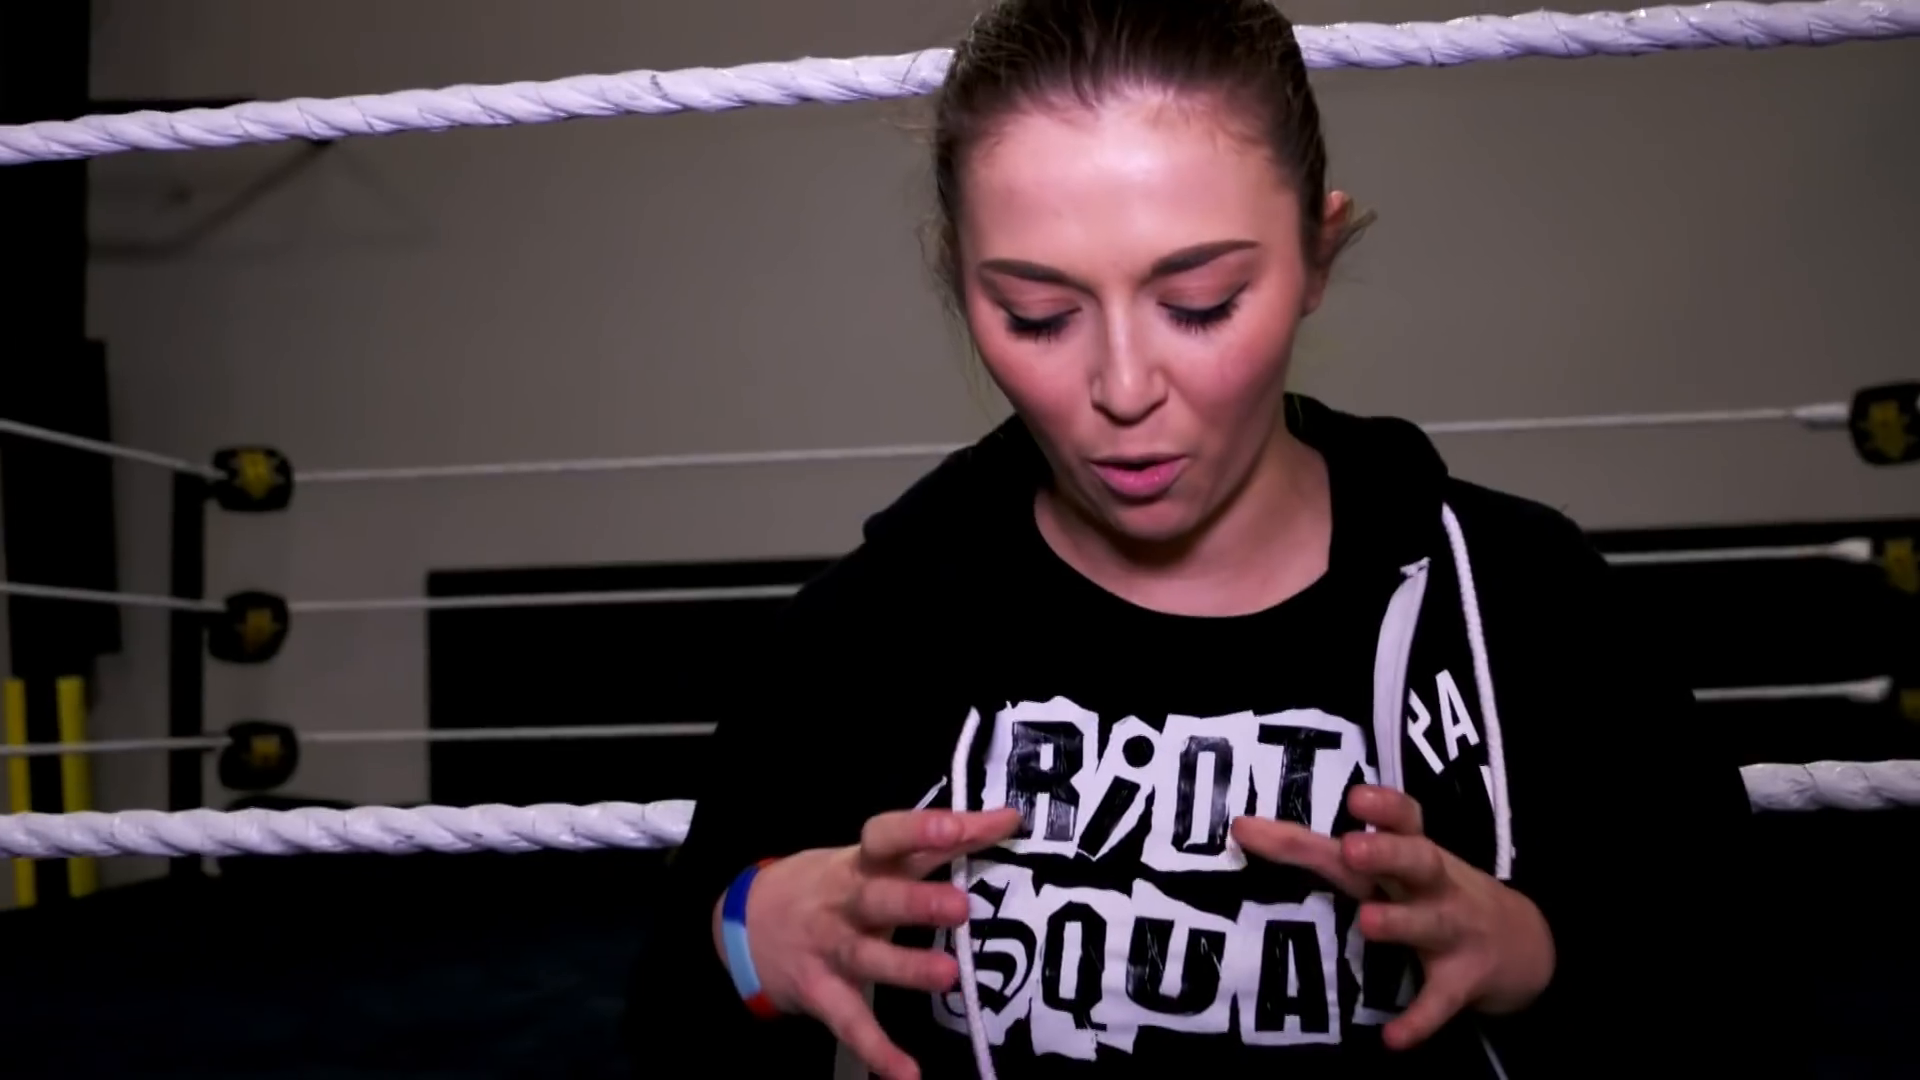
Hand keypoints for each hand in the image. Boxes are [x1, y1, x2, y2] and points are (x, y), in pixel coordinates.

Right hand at [714, 807, 1021, 1079]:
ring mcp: (830, 949)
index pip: (887, 836)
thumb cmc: (834, 883)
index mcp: (861, 861)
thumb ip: (941, 841)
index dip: (919, 830)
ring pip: (867, 957)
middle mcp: (845, 901)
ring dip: (905, 967)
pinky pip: (850, 1023)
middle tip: (961, 907)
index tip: (958, 826)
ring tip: (948, 976)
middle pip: (878, 897)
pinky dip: (877, 1050)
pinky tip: (907, 1075)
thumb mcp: (875, 855)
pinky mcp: (821, 993)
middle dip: (915, 902)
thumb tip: (1008, 817)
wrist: (746, 922)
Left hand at [1231, 786, 1553, 1049]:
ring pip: (1427, 923)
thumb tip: (1244, 830)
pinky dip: (1418, 1020)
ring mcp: (1453, 932)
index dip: (1383, 807)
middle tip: (1350, 848)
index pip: (1404, 820)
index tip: (1355, 797)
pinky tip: (1392, 1039)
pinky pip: (1439, 1002)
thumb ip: (1334, 851)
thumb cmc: (1436, 895)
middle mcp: (1434, 886)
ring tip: (1368, 923)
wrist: (1523, 945)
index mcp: (1416, 854)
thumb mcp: (1402, 866)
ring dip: (1400, 922)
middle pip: (1416, 860)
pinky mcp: (1463, 980)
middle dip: (1386, 853)